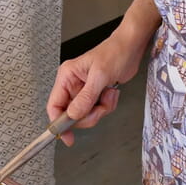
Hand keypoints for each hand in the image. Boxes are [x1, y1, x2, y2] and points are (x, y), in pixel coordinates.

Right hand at [46, 29, 145, 145]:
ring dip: (101, 109)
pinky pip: (97, 111)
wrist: (131, 48)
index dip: (58, 123)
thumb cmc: (115, 53)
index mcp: (67, 77)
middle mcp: (72, 85)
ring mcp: (84, 91)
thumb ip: (86, 97)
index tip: (66, 136)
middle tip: (100, 105)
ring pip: (86, 115)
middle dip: (89, 114)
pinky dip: (107, 106)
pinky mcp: (95, 95)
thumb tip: (73, 115)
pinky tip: (111, 92)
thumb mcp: (100, 76)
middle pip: (71, 115)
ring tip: (108, 94)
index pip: (54, 105)